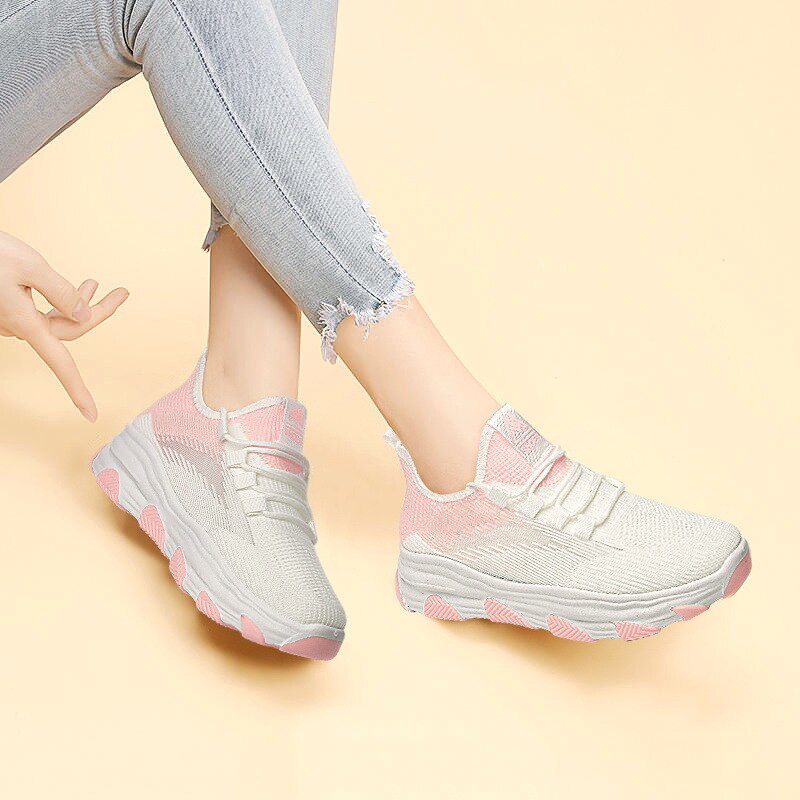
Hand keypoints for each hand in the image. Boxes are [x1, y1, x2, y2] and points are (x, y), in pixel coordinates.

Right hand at [0, 230, 128, 420]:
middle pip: (67, 331)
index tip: (91, 415)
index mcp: (24, 323)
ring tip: (97, 283)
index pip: (60, 364)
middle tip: (122, 292)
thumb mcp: (30, 265)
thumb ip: (61, 291)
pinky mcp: (8, 309)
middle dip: (98, 313)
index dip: (77, 390)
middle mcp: (17, 326)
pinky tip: (79, 285)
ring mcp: (11, 319)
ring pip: (55, 320)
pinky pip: (42, 312)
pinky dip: (62, 301)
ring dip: (79, 304)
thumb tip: (84, 316)